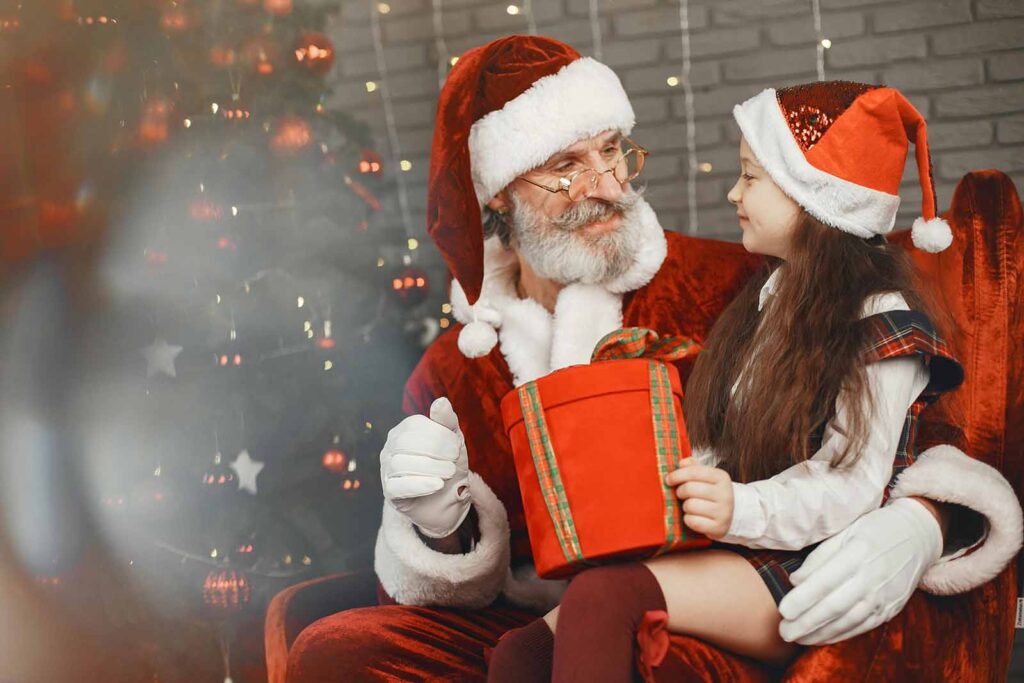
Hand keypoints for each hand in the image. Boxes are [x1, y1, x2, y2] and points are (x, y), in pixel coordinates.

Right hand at [380, 397, 471, 538]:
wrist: (447, 498)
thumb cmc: (448, 463)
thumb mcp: (453, 440)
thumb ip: (447, 420)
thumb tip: (442, 401)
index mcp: (404, 430)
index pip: (414, 425)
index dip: (438, 434)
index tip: (456, 447)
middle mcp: (391, 447)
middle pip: (405, 443)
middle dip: (434, 450)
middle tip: (454, 460)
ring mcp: (387, 469)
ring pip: (400, 464)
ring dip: (430, 468)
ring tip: (449, 473)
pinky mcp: (389, 492)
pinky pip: (398, 486)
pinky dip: (420, 484)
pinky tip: (437, 485)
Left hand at [665, 458, 733, 538]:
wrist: (732, 515)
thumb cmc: (712, 493)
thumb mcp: (706, 476)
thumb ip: (693, 467)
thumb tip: (682, 463)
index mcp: (721, 477)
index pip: (694, 472)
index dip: (677, 475)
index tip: (668, 480)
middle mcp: (725, 494)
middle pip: (689, 488)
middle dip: (680, 491)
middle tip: (680, 494)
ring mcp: (724, 512)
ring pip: (690, 505)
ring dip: (685, 506)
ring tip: (690, 506)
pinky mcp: (719, 527)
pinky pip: (692, 521)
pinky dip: (688, 519)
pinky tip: (694, 517)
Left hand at [777, 497, 942, 644]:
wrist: (917, 536)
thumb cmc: (872, 530)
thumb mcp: (844, 532)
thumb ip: (819, 557)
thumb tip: (795, 581)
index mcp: (857, 552)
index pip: (825, 581)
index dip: (803, 598)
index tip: (783, 610)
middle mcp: (872, 576)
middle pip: (835, 606)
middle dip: (807, 622)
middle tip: (784, 632)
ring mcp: (884, 595)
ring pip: (849, 620)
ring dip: (821, 633)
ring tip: (798, 638)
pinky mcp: (891, 608)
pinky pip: (863, 626)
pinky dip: (841, 634)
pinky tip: (821, 638)